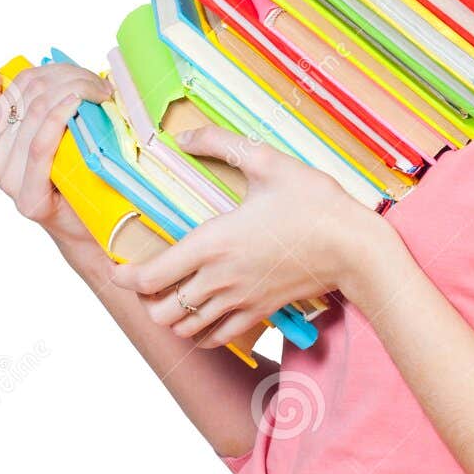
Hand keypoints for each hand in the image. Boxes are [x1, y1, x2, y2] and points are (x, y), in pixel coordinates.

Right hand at [0, 61, 111, 249]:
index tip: (72, 72)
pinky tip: (77, 104)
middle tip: (99, 85)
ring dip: (73, 92)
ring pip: (34, 114)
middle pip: (26, 97)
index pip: (8, 88)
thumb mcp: (47, 134)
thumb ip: (27, 106)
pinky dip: (59, 118)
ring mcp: (7, 180)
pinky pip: (39, 146)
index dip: (41, 72)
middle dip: (66, 79)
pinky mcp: (28, 198)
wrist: (89, 229)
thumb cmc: (73, 177)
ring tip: (101, 94)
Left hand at [109, 125, 375, 349]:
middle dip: (145, 300)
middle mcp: (220, 279)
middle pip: (161, 311)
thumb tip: (184, 135)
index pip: (149, 276)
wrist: (355, 247)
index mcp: (213, 243)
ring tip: (171, 295)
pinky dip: (200, 333)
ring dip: (171, 316)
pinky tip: (201, 316)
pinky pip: (217, 338)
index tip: (118, 269)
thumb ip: (222, 144)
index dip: (124, 278)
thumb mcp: (268, 162)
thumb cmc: (315, 203)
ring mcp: (240, 300)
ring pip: (185, 329)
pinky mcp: (260, 312)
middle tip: (147, 279)